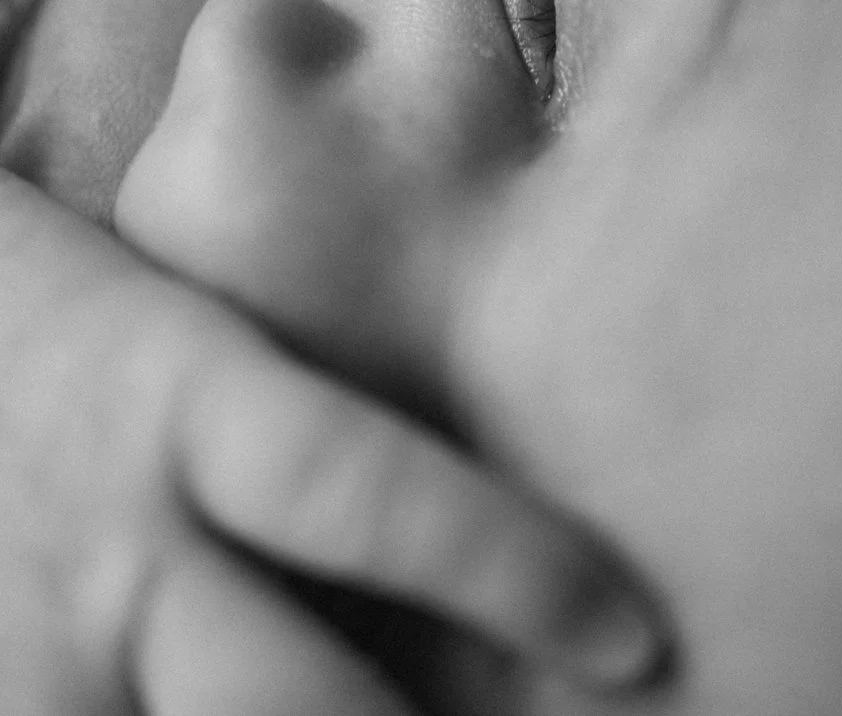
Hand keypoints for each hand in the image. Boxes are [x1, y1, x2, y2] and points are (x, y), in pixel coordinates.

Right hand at [0, 165, 659, 715]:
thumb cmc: (53, 315)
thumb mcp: (172, 330)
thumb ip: (291, 406)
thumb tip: (459, 465)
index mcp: (175, 394)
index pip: (355, 485)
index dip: (500, 568)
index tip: (631, 640)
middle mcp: (117, 538)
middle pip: (288, 701)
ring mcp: (42, 651)